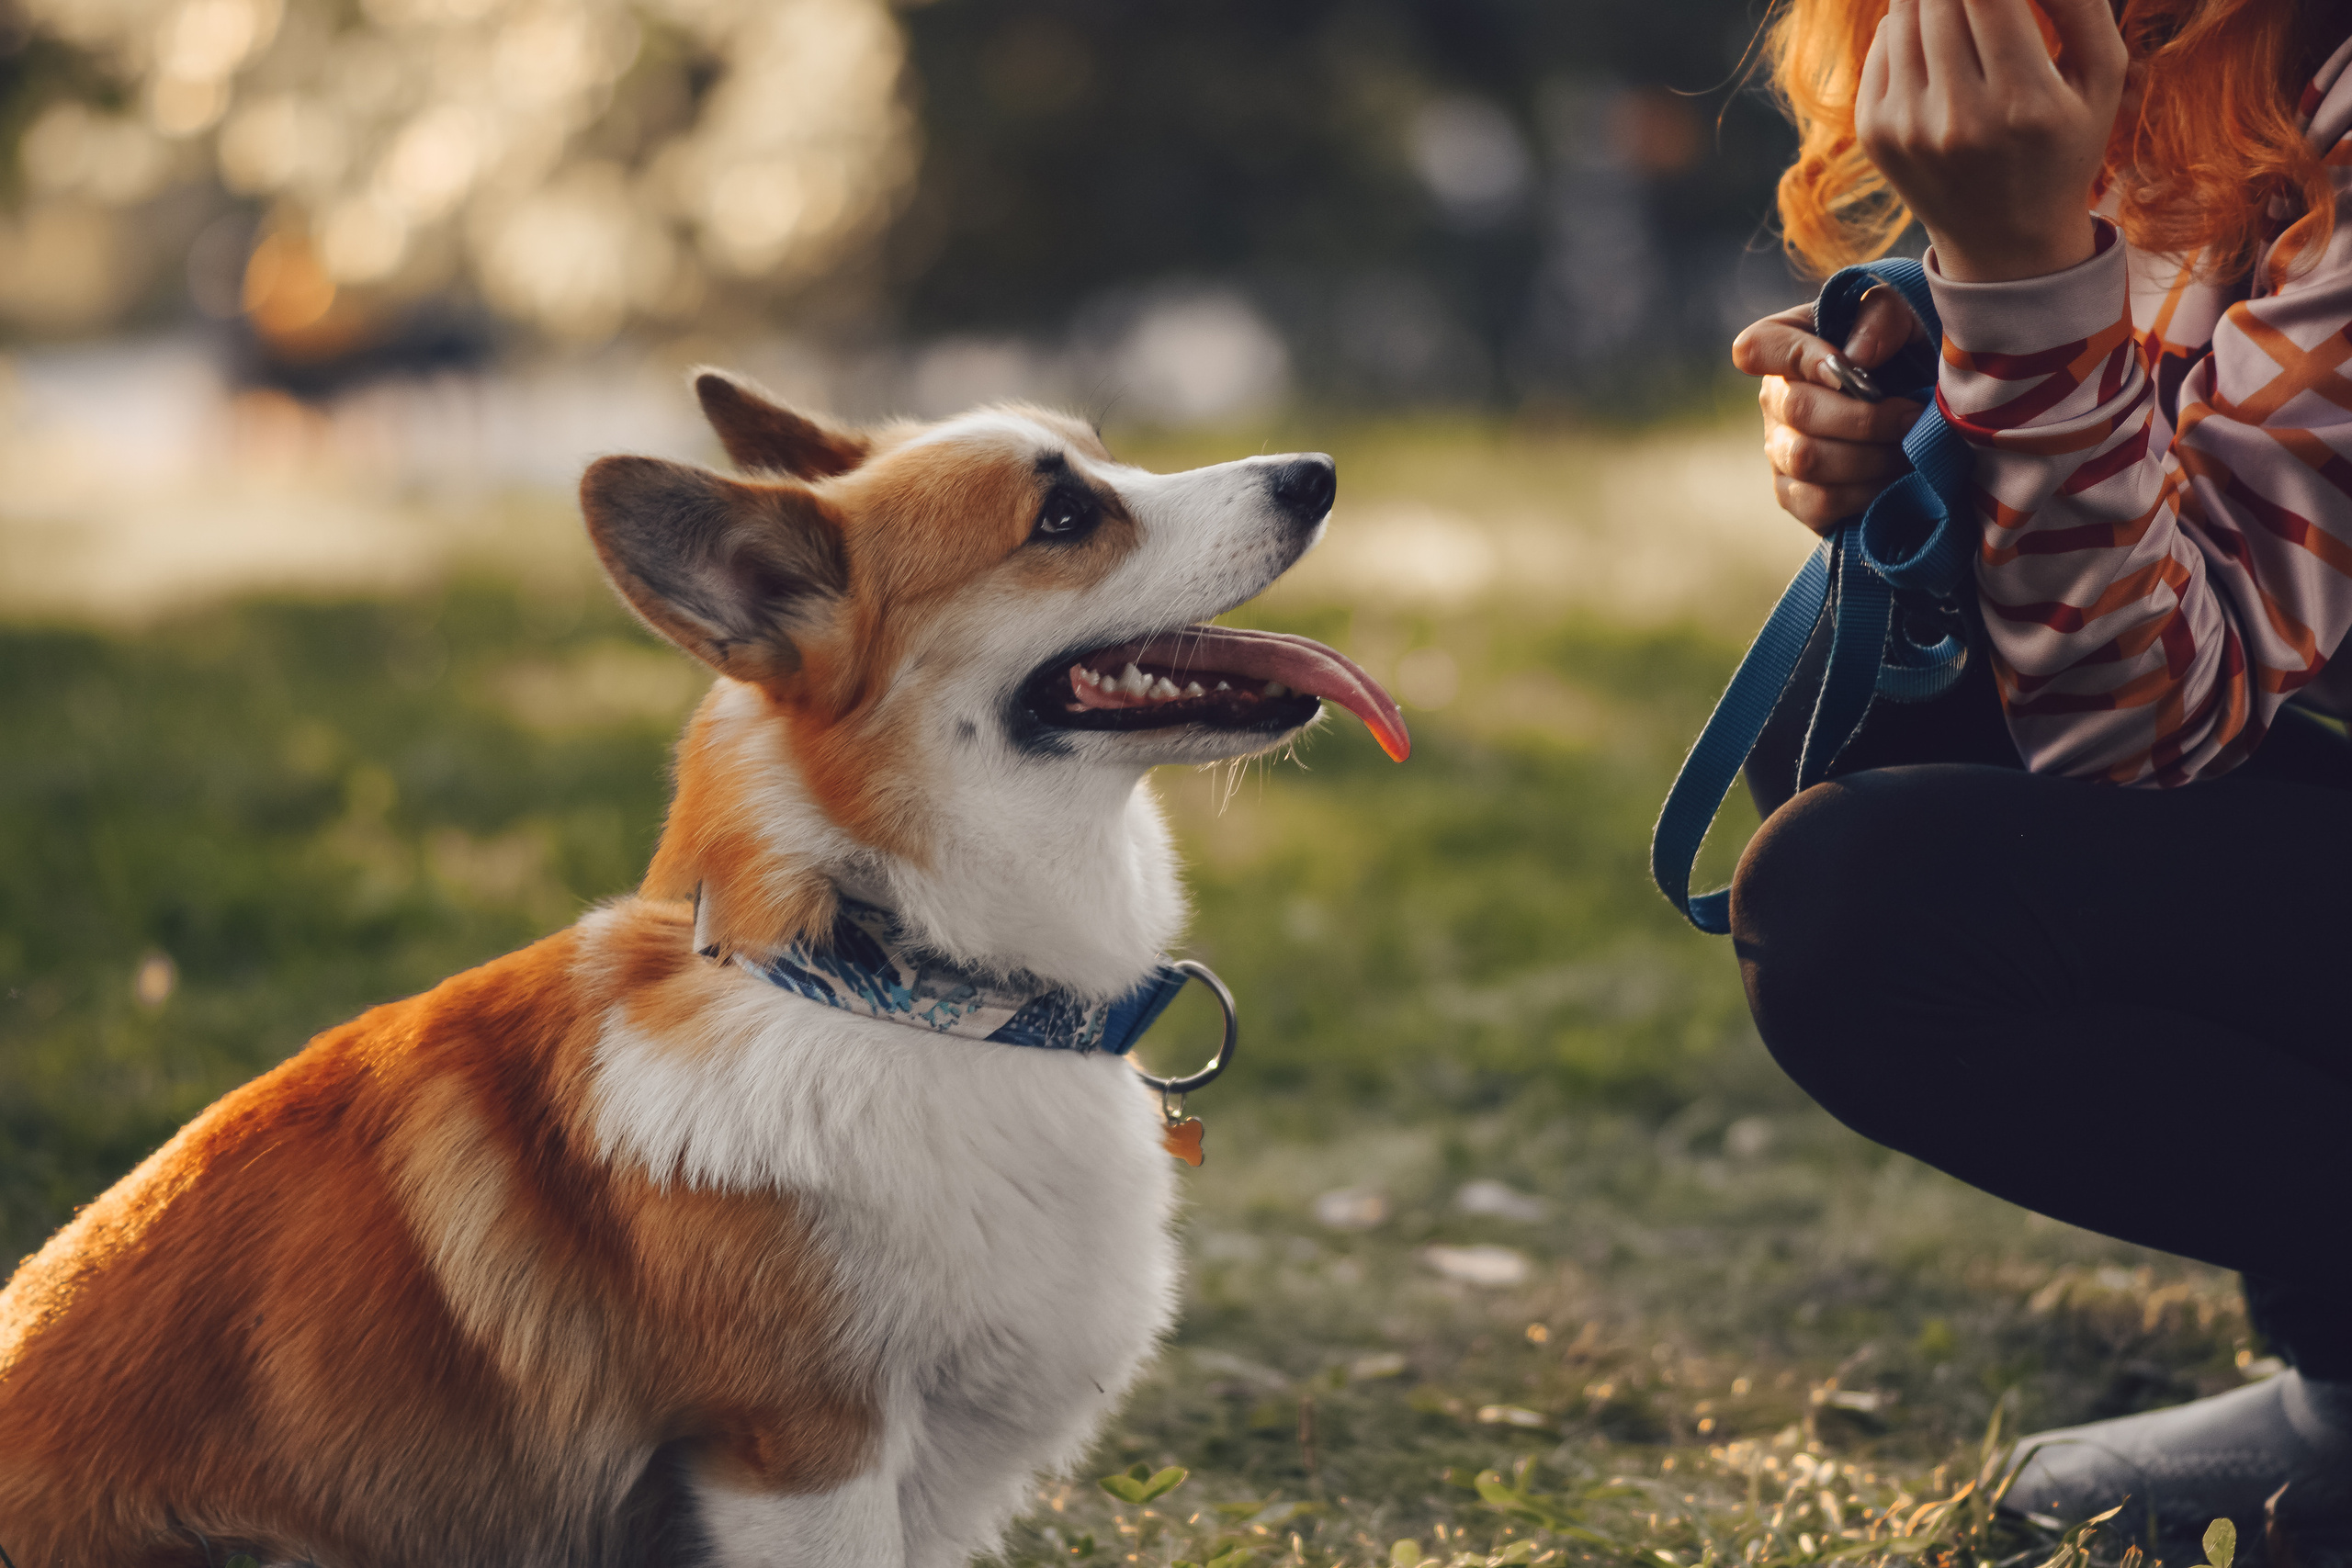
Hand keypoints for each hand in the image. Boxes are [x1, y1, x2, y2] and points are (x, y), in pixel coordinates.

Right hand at [1733, 288, 1927, 534]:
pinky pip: (1818, 502)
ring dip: (1871, 457)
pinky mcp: (1793, 495)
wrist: (1917, 409)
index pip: (1757, 348)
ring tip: (1909, 449)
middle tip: (1912, 416)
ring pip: (1809, 459)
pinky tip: (1892, 479)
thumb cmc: (1903, 354)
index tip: (1846, 367)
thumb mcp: (1902, 317)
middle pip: (1799, 409)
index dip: (1799, 358)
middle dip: (1866, 418)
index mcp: (1785, 345)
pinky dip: (1864, 493)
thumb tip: (1857, 358)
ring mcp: (1778, 450)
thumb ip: (1879, 316)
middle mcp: (1773, 399)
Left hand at [1857, 0, 2126, 282]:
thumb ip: (2080, 3)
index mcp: (2025, 103)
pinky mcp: (1873, 133)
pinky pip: (1883, 44)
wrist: (2003, 241)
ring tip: (1961, 7)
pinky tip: (1939, 43)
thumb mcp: (2101, 76)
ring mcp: (1907, 128)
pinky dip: (1908, 26)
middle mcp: (1959, 119)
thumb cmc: (2062, 144)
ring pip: (1905, 14)